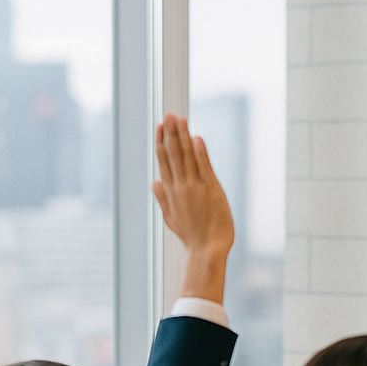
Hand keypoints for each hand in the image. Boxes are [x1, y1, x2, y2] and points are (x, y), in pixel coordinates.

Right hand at [152, 114, 233, 303]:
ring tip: (180, 119)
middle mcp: (181, 187)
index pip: (164, 161)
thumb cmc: (192, 236)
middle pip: (173, 154)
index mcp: (170, 192)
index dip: (162, 141)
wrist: (207, 250)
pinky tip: (196, 138)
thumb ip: (162, 198)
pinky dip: (200, 153)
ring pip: (187, 157)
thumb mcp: (171, 218)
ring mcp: (196, 188)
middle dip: (171, 133)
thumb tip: (154, 181)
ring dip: (183, 137)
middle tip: (169, 114)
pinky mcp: (212, 191)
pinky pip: (204, 167)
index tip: (161, 126)